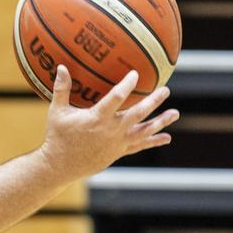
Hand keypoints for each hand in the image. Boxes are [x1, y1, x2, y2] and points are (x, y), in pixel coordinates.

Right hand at [38, 65, 178, 180]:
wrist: (60, 165)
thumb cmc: (58, 136)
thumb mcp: (57, 111)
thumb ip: (61, 89)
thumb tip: (62, 66)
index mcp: (97, 118)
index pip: (116, 98)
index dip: (127, 85)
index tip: (136, 74)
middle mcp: (111, 130)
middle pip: (138, 114)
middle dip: (153, 101)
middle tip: (165, 90)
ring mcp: (117, 142)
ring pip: (144, 131)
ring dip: (160, 122)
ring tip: (174, 113)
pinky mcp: (118, 151)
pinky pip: (139, 145)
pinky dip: (153, 141)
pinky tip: (166, 138)